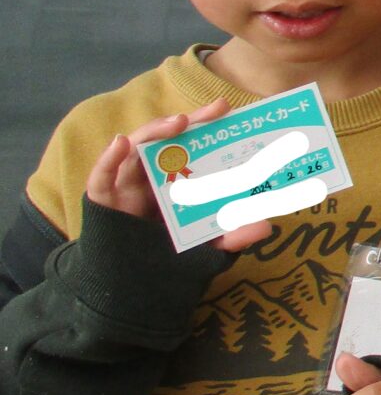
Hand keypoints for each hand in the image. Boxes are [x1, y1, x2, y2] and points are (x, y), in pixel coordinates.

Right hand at [83, 101, 271, 253]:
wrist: (128, 285)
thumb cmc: (167, 256)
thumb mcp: (205, 246)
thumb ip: (231, 236)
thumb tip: (266, 226)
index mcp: (175, 180)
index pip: (192, 147)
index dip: (208, 126)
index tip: (229, 110)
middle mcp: (150, 176)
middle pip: (169, 141)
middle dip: (192, 121)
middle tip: (217, 109)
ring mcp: (124, 185)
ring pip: (137, 149)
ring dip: (155, 131)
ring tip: (178, 122)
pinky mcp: (102, 201)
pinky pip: (100, 178)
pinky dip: (108, 159)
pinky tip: (120, 143)